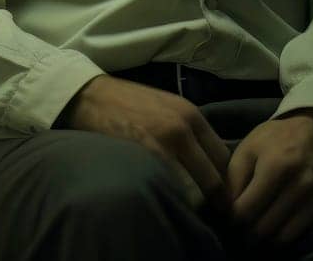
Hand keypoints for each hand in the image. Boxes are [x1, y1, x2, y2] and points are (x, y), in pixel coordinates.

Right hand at [62, 74, 230, 210]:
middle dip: (214, 199)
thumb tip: (206, 163)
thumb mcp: (165, 108)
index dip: (222, 181)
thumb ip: (188, 131)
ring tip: (186, 213)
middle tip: (208, 215)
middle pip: (215, 177)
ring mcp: (166, 144)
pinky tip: (165, 205)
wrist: (89, 96)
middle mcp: (184, 129)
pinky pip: (172, 189)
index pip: (224, 158)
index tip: (217, 197)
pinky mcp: (146, 157)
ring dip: (195, 204)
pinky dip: (173, 200)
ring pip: (197, 189)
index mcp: (192, 115)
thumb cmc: (125, 104)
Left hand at [227, 109, 312, 244]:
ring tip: (251, 228)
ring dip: (261, 237)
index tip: (226, 215)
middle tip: (237, 226)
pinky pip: (295, 233)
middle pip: (262, 226)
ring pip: (278, 235)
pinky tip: (269, 230)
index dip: (231, 218)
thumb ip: (233, 178)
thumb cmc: (275, 138)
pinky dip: (279, 237)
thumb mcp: (248, 148)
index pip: (245, 209)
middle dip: (245, 230)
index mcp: (274, 166)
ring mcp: (311, 197)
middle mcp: (297, 184)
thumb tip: (224, 209)